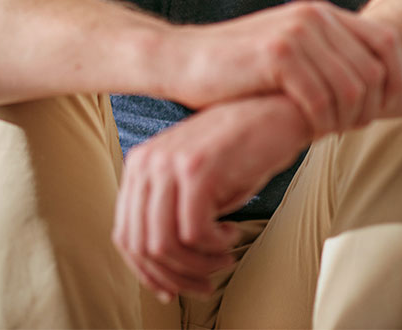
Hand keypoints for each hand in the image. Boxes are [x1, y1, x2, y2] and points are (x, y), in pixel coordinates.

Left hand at [112, 95, 308, 301]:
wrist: (276, 112)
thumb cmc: (240, 149)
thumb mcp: (193, 177)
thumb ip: (169, 209)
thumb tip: (161, 267)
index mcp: (140, 163)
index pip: (125, 233)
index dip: (147, 272)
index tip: (173, 289)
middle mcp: (147, 161)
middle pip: (141, 244)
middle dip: (174, 276)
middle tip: (205, 281)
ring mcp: (170, 163)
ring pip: (164, 244)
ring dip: (197, 265)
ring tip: (223, 259)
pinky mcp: (198, 169)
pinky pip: (194, 233)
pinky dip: (214, 246)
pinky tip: (233, 234)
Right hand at [173, 1, 401, 136]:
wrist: (183, 60)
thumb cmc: (240, 67)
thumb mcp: (292, 52)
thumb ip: (329, 58)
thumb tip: (378, 88)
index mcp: (323, 12)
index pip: (388, 41)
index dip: (395, 80)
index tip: (379, 109)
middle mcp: (315, 15)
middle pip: (374, 72)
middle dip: (368, 110)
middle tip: (344, 129)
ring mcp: (296, 32)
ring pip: (352, 90)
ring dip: (344, 121)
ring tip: (324, 131)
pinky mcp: (276, 54)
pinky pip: (320, 100)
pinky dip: (319, 123)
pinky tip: (306, 130)